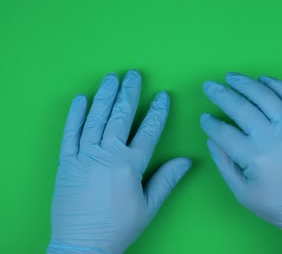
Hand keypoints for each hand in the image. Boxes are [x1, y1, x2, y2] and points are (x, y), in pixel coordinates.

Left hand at [48, 70, 190, 253]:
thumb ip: (167, 179)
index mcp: (130, 166)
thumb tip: (186, 160)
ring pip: (95, 118)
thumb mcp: (149, 206)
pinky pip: (69, 133)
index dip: (157, 111)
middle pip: (120, 116)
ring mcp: (84, 156)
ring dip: (104, 96)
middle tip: (134, 74)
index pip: (148, 130)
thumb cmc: (118, 227)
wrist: (82, 244)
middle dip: (129, 93)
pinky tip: (81, 99)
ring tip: (111, 78)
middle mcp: (107, 155)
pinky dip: (75, 115)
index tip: (162, 96)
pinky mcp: (65, 162)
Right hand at [200, 72, 281, 252]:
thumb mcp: (243, 193)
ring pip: (267, 97)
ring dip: (247, 84)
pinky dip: (279, 85)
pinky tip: (264, 79)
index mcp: (254, 157)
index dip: (210, 123)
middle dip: (222, 94)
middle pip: (242, 108)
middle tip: (209, 86)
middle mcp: (273, 137)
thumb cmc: (279, 205)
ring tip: (232, 77)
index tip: (204, 118)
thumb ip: (225, 164)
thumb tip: (212, 140)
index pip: (224, 132)